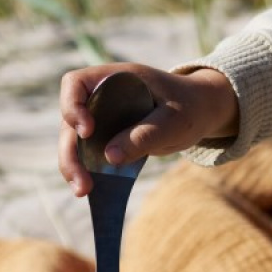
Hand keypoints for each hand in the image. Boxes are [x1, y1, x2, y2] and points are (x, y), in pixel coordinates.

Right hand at [58, 63, 238, 195]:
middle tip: (81, 182)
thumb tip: (110, 158)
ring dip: (75, 166)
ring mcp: (104, 118)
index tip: (86, 131)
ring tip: (83, 192)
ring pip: (76, 141)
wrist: (201, 112)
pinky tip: (92, 191)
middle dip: (71, 152)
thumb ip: (145, 135)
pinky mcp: (110, 138)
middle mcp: (103, 97)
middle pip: (70, 120)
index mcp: (115, 79)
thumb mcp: (174, 121)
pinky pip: (92, 154)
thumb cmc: (189, 108)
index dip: (72, 106)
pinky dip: (90, 171)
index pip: (76, 84)